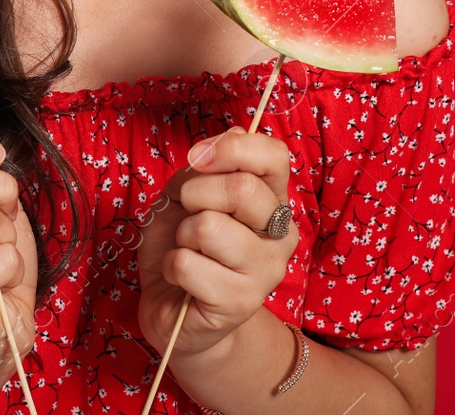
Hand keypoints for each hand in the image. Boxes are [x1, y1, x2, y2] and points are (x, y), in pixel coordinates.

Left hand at [136, 126, 299, 360]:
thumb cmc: (183, 244)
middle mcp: (282, 235)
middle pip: (242, 189)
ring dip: (182, 235)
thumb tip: (215, 146)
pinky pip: (187, 264)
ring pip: (208, 226)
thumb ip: (203, 168)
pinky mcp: (241, 303)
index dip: (232, 148)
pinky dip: (172, 266)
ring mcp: (266, 272)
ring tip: (188, 250)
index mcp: (274, 200)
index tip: (197, 158)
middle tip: (188, 214)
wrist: (175, 308)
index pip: (275, 156)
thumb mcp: (185, 194)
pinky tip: (183, 279)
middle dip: (195, 193)